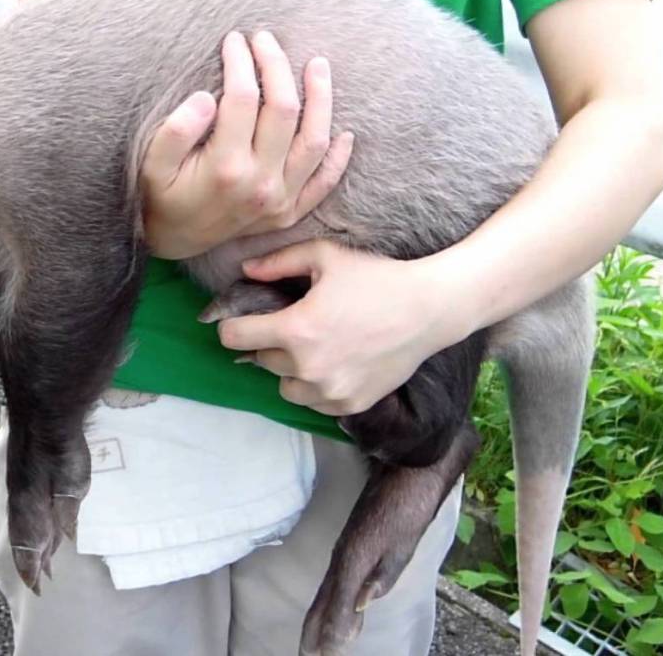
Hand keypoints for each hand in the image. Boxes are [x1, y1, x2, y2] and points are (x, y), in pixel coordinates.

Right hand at [141, 30, 353, 259]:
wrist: (173, 241)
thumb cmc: (161, 196)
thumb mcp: (151, 164)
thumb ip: (175, 130)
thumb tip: (207, 96)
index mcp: (226, 167)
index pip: (243, 99)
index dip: (240, 62)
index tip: (233, 40)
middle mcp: (260, 184)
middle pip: (284, 110)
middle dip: (276, 65)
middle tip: (265, 39)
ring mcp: (280, 201)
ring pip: (313, 141)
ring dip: (321, 99)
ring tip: (317, 65)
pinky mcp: (289, 213)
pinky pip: (324, 184)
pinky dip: (338, 159)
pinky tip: (345, 132)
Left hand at [216, 240, 466, 415]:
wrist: (429, 310)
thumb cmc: (376, 278)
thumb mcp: (325, 256)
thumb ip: (278, 262)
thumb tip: (245, 271)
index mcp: (296, 329)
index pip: (235, 337)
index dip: (232, 326)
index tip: (241, 321)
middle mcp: (308, 367)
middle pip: (260, 360)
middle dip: (268, 343)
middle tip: (292, 326)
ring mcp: (330, 390)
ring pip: (285, 387)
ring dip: (289, 370)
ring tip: (311, 348)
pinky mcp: (350, 405)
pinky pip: (314, 403)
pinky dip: (316, 387)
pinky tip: (333, 364)